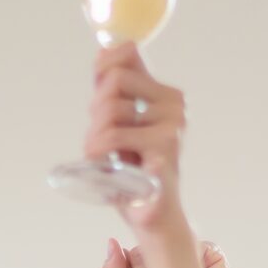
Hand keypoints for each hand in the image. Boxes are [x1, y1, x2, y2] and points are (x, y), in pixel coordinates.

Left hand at [83, 43, 189, 238]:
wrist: (154, 216)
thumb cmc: (134, 172)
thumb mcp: (121, 125)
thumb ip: (114, 92)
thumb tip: (103, 51)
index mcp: (165, 95)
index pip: (128, 55)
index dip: (103, 65)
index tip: (96, 88)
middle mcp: (174, 104)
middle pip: (115, 79)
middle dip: (96, 107)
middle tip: (98, 138)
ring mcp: (173, 124)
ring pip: (111, 108)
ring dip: (94, 133)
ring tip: (100, 155)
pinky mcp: (165, 146)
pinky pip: (114, 135)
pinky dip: (97, 149)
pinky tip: (100, 162)